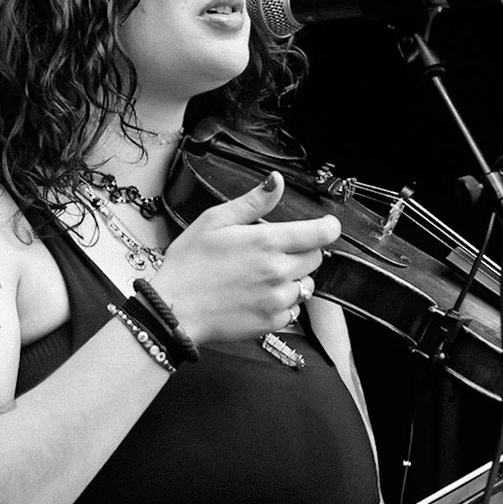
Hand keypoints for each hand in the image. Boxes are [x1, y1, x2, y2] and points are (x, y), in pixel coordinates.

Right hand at [144, 172, 339, 343]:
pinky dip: (284, 303)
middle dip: (303, 251)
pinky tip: (260, 296)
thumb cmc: (189, 265)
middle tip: (275, 251)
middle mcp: (278, 270)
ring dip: (294, 278)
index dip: (328, 227)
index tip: (326, 226)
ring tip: (264, 276)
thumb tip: (276, 182)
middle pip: (316, 258)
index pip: (321, 233)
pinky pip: (294, 310)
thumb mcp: (215, 221)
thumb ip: (252, 202)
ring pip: (307, 285)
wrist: (174, 310)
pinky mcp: (273, 322)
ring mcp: (277, 299)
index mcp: (267, 242)